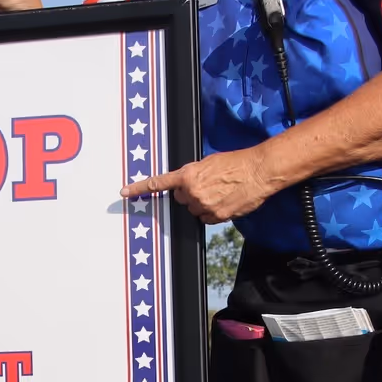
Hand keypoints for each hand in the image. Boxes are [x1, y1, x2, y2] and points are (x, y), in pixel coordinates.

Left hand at [122, 149, 282, 223]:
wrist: (257, 171)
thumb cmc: (236, 163)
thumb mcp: (209, 163)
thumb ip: (193, 174)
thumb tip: (187, 184)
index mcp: (187, 175)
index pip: (158, 183)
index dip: (139, 189)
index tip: (123, 193)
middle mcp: (192, 192)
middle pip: (181, 199)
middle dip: (191, 193)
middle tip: (209, 184)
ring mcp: (203, 205)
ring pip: (194, 209)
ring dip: (203, 203)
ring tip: (221, 192)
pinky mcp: (215, 216)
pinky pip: (207, 218)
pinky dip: (213, 212)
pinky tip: (225, 201)